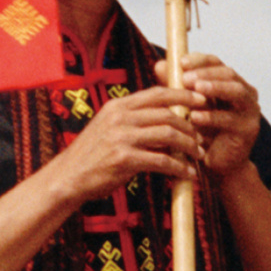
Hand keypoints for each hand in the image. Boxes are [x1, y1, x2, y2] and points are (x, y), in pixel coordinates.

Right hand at [55, 80, 195, 202]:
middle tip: (202, 138)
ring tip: (198, 156)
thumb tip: (164, 115)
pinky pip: (161, 160)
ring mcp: (121, 137)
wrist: (68, 177)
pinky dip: (179, 167)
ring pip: (168, 135)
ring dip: (188, 146)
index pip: (158, 93)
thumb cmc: (92, 155)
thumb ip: (132, 118)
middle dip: (190, 127)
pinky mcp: (124, 159)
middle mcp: (120, 117)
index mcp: (118, 106)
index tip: (202, 99)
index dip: (184, 95)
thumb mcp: (109, 126)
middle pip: (167, 114)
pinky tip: (187, 174)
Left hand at [174, 54, 261, 181]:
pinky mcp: (248, 130)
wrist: (216, 165)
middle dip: (206, 74)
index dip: (200, 60)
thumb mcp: (187, 107)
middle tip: (186, 78)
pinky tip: (196, 117)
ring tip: (196, 89)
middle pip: (228, 74)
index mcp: (230, 83)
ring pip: (236, 91)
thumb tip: (160, 65)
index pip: (217, 63)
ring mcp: (250, 110)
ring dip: (215, 88)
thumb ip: (176, 87)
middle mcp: (245, 93)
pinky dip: (213, 117)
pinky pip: (231, 119)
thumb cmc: (202, 133)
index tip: (181, 63)